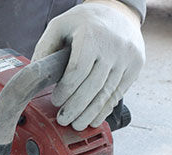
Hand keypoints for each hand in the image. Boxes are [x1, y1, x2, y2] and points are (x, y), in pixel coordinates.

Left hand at [32, 0, 144, 130]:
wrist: (119, 13)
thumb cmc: (85, 22)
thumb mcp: (60, 25)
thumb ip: (45, 48)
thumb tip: (36, 75)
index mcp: (91, 35)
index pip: (77, 70)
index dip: (65, 90)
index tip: (56, 100)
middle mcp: (112, 46)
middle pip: (92, 86)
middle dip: (75, 107)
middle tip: (63, 119)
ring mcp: (127, 57)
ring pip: (106, 93)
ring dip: (89, 113)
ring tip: (76, 124)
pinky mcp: (135, 66)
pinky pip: (118, 94)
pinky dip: (104, 110)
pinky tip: (93, 119)